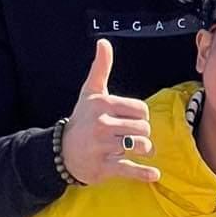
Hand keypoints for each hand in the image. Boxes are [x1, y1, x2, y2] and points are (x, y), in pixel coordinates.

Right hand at [60, 40, 159, 187]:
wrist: (62, 150)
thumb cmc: (82, 118)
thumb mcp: (90, 92)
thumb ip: (100, 67)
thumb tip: (103, 42)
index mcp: (103, 105)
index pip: (141, 109)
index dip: (141, 116)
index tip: (131, 120)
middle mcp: (102, 124)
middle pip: (144, 128)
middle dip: (143, 133)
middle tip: (134, 136)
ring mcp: (103, 146)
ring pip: (140, 146)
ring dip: (145, 150)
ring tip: (138, 149)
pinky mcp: (103, 167)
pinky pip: (130, 169)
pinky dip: (143, 173)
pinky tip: (153, 174)